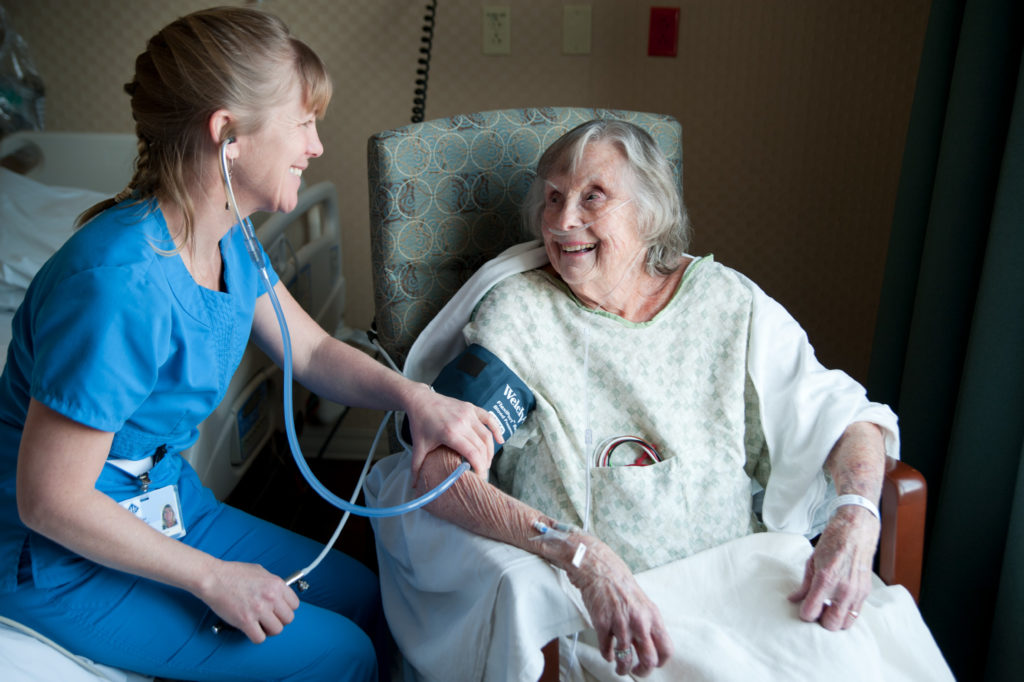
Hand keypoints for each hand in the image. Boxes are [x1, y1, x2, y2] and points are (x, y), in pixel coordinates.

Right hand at [199, 561, 299, 642]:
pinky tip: (251, 629)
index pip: (295, 604)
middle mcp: (271, 597)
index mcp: (276, 584)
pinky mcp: (245, 621)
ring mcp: (259, 610)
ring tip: (260, 625)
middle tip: (269, 619)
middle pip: (288, 619)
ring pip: (276, 630)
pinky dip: (256, 637)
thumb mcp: (260, 571)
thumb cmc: (233, 573)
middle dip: (279, 620)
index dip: (286, 609)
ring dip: (269, 630)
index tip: (279, 611)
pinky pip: (259, 638)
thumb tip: (279, 593)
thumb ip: (272, 583)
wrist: (213, 578)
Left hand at [404, 384, 502, 479]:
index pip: (473, 454)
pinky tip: (500, 440)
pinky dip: (496, 430)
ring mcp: (468, 413)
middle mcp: (462, 422)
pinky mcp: (471, 408)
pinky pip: (489, 419)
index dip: (480, 468)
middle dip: (485, 463)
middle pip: (482, 447)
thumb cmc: (420, 424)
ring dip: (490, 451)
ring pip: (487, 435)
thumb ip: (417, 467)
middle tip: (482, 472)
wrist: (420, 400)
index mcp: (450, 433)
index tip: (479, 478)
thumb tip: (416, 487)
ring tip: (487, 462)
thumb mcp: (418, 447)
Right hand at [566, 537, 672, 675]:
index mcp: (653, 616)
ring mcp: (620, 623)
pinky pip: (607, 650)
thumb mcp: (643, 603)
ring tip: (619, 668)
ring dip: (622, 668)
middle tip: (637, 672)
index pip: (666, 649)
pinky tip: (608, 653)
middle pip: (649, 660)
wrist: (600, 569)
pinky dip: (608, 655)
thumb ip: (649, 624)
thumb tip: (652, 647)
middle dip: (642, 671)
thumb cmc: (622, 585)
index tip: (653, 665)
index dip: (661, 662)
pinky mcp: (602, 623)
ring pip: (625, 659)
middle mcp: (639, 621)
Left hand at [788, 505, 879, 629]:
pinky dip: (846, 613)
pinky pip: (855, 613)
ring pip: (846, 623)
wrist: (855, 532)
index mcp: (826, 579)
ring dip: (835, 620)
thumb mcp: (812, 562)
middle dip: (821, 621)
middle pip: (831, 624)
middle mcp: (843, 589)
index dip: (805, 614)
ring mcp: (857, 592)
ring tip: (827, 608)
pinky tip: (838, 604)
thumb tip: (792, 599)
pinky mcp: (866, 592)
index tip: (803, 609)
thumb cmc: (832, 544)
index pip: (811, 612)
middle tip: (816, 611)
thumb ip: (804, 585)